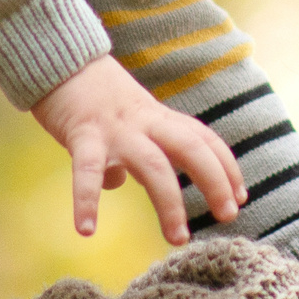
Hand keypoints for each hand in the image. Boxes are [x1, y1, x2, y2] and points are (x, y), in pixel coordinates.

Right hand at [28, 57, 244, 246]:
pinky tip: (86, 230)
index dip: (226, 166)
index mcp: (158, 118)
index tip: (241, 195)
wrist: (57, 59)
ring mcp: (116, 129)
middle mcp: (144, 122)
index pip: (203, 138)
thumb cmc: (91, 95)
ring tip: (178, 239)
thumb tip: (114, 182)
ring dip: (170, 204)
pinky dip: (86, 201)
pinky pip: (85, 171)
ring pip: (154, 165)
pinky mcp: (82, 134)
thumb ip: (126, 150)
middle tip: (228, 216)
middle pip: (192, 148)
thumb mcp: (122, 120)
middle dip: (215, 181)